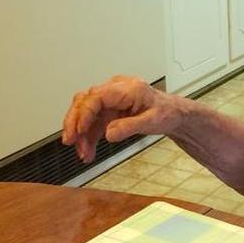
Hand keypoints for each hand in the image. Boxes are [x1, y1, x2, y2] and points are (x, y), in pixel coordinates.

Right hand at [61, 76, 184, 162]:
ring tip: (83, 154)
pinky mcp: (109, 111)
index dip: (84, 113)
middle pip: (84, 101)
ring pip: (85, 113)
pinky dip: (89, 137)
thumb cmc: (166, 113)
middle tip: (70, 141)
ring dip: (81, 134)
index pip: (97, 96)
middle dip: (74, 122)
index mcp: (127, 88)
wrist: (173, 114)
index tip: (79, 131)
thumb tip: (109, 134)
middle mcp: (115, 91)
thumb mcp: (152, 122)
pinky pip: (93, 123)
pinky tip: (88, 152)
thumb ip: (130, 127)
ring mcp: (111, 101)